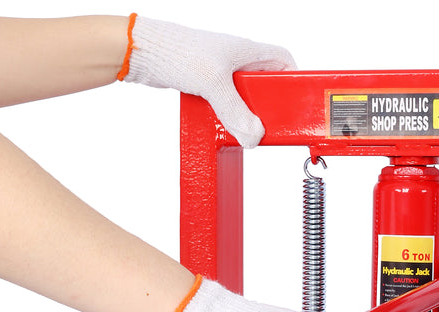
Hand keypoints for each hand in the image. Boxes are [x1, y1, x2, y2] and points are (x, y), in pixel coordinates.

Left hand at [121, 17, 294, 146]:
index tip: (296, 103)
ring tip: (244, 129)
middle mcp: (237, 61)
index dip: (293, 81)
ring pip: (244, 101)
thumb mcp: (214, 83)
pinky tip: (222, 126)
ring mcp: (221, 75)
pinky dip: (226, 119)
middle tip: (268, 125)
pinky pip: (225, 107)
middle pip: (265, 88)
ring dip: (244, 117)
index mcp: (247, 50)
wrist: (142, 52)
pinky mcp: (206, 87)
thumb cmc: (177, 51)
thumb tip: (254, 135)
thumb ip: (236, 111)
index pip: (284, 62)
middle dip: (268, 108)